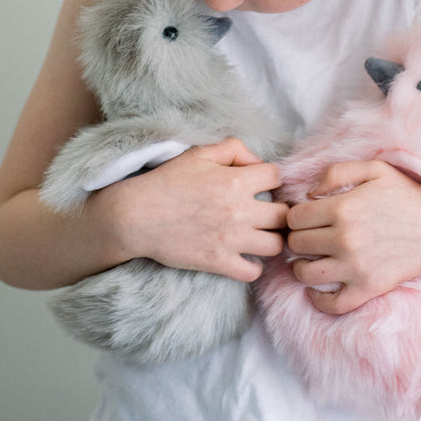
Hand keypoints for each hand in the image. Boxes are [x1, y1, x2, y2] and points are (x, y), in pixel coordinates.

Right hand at [106, 137, 288, 281]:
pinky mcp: (219, 262)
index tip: (263, 184)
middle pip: (284, 214)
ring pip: (276, 244)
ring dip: (271, 239)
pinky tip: (245, 256)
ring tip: (260, 235)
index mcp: (236, 180)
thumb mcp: (200, 153)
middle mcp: (239, 210)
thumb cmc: (167, 181)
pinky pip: (253, 272)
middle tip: (268, 212)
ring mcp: (231, 239)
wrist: (137, 216)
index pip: (277, 177)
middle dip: (279, 211)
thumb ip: (234, 149)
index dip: (272, 178)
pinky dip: (253, 266)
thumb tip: (258, 162)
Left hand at [286, 160, 420, 314]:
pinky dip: (317, 299)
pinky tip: (317, 288)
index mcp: (342, 208)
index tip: (305, 216)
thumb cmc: (405, 195)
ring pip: (305, 273)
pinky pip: (331, 304)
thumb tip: (308, 192)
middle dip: (298, 237)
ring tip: (310, 258)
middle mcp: (345, 239)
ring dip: (301, 266)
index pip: (294, 217)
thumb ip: (336, 172)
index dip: (295, 215)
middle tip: (308, 235)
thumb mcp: (374, 169)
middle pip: (296, 243)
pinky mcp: (368, 288)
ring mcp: (356, 267)